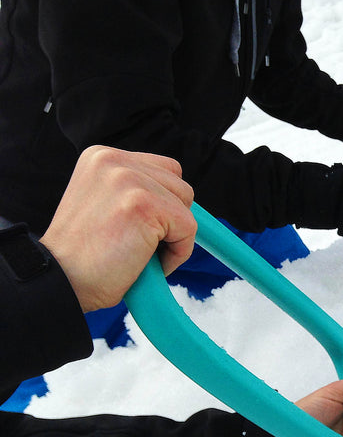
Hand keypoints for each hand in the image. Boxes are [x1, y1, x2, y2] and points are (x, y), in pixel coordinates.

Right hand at [39, 146, 195, 312]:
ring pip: (186, 206)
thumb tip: (180, 199)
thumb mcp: (103, 203)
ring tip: (140, 252)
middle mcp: (113, 160)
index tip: (139, 227)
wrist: (61, 280)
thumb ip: (134, 190)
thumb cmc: (84, 254)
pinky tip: (145, 261)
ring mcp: (128, 179)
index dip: (163, 204)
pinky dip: (177, 253)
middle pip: (180, 185)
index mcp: (102, 156)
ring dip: (173, 236)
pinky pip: (188, 228)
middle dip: (170, 219)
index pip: (164, 169)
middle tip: (138, 243)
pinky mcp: (144, 204)